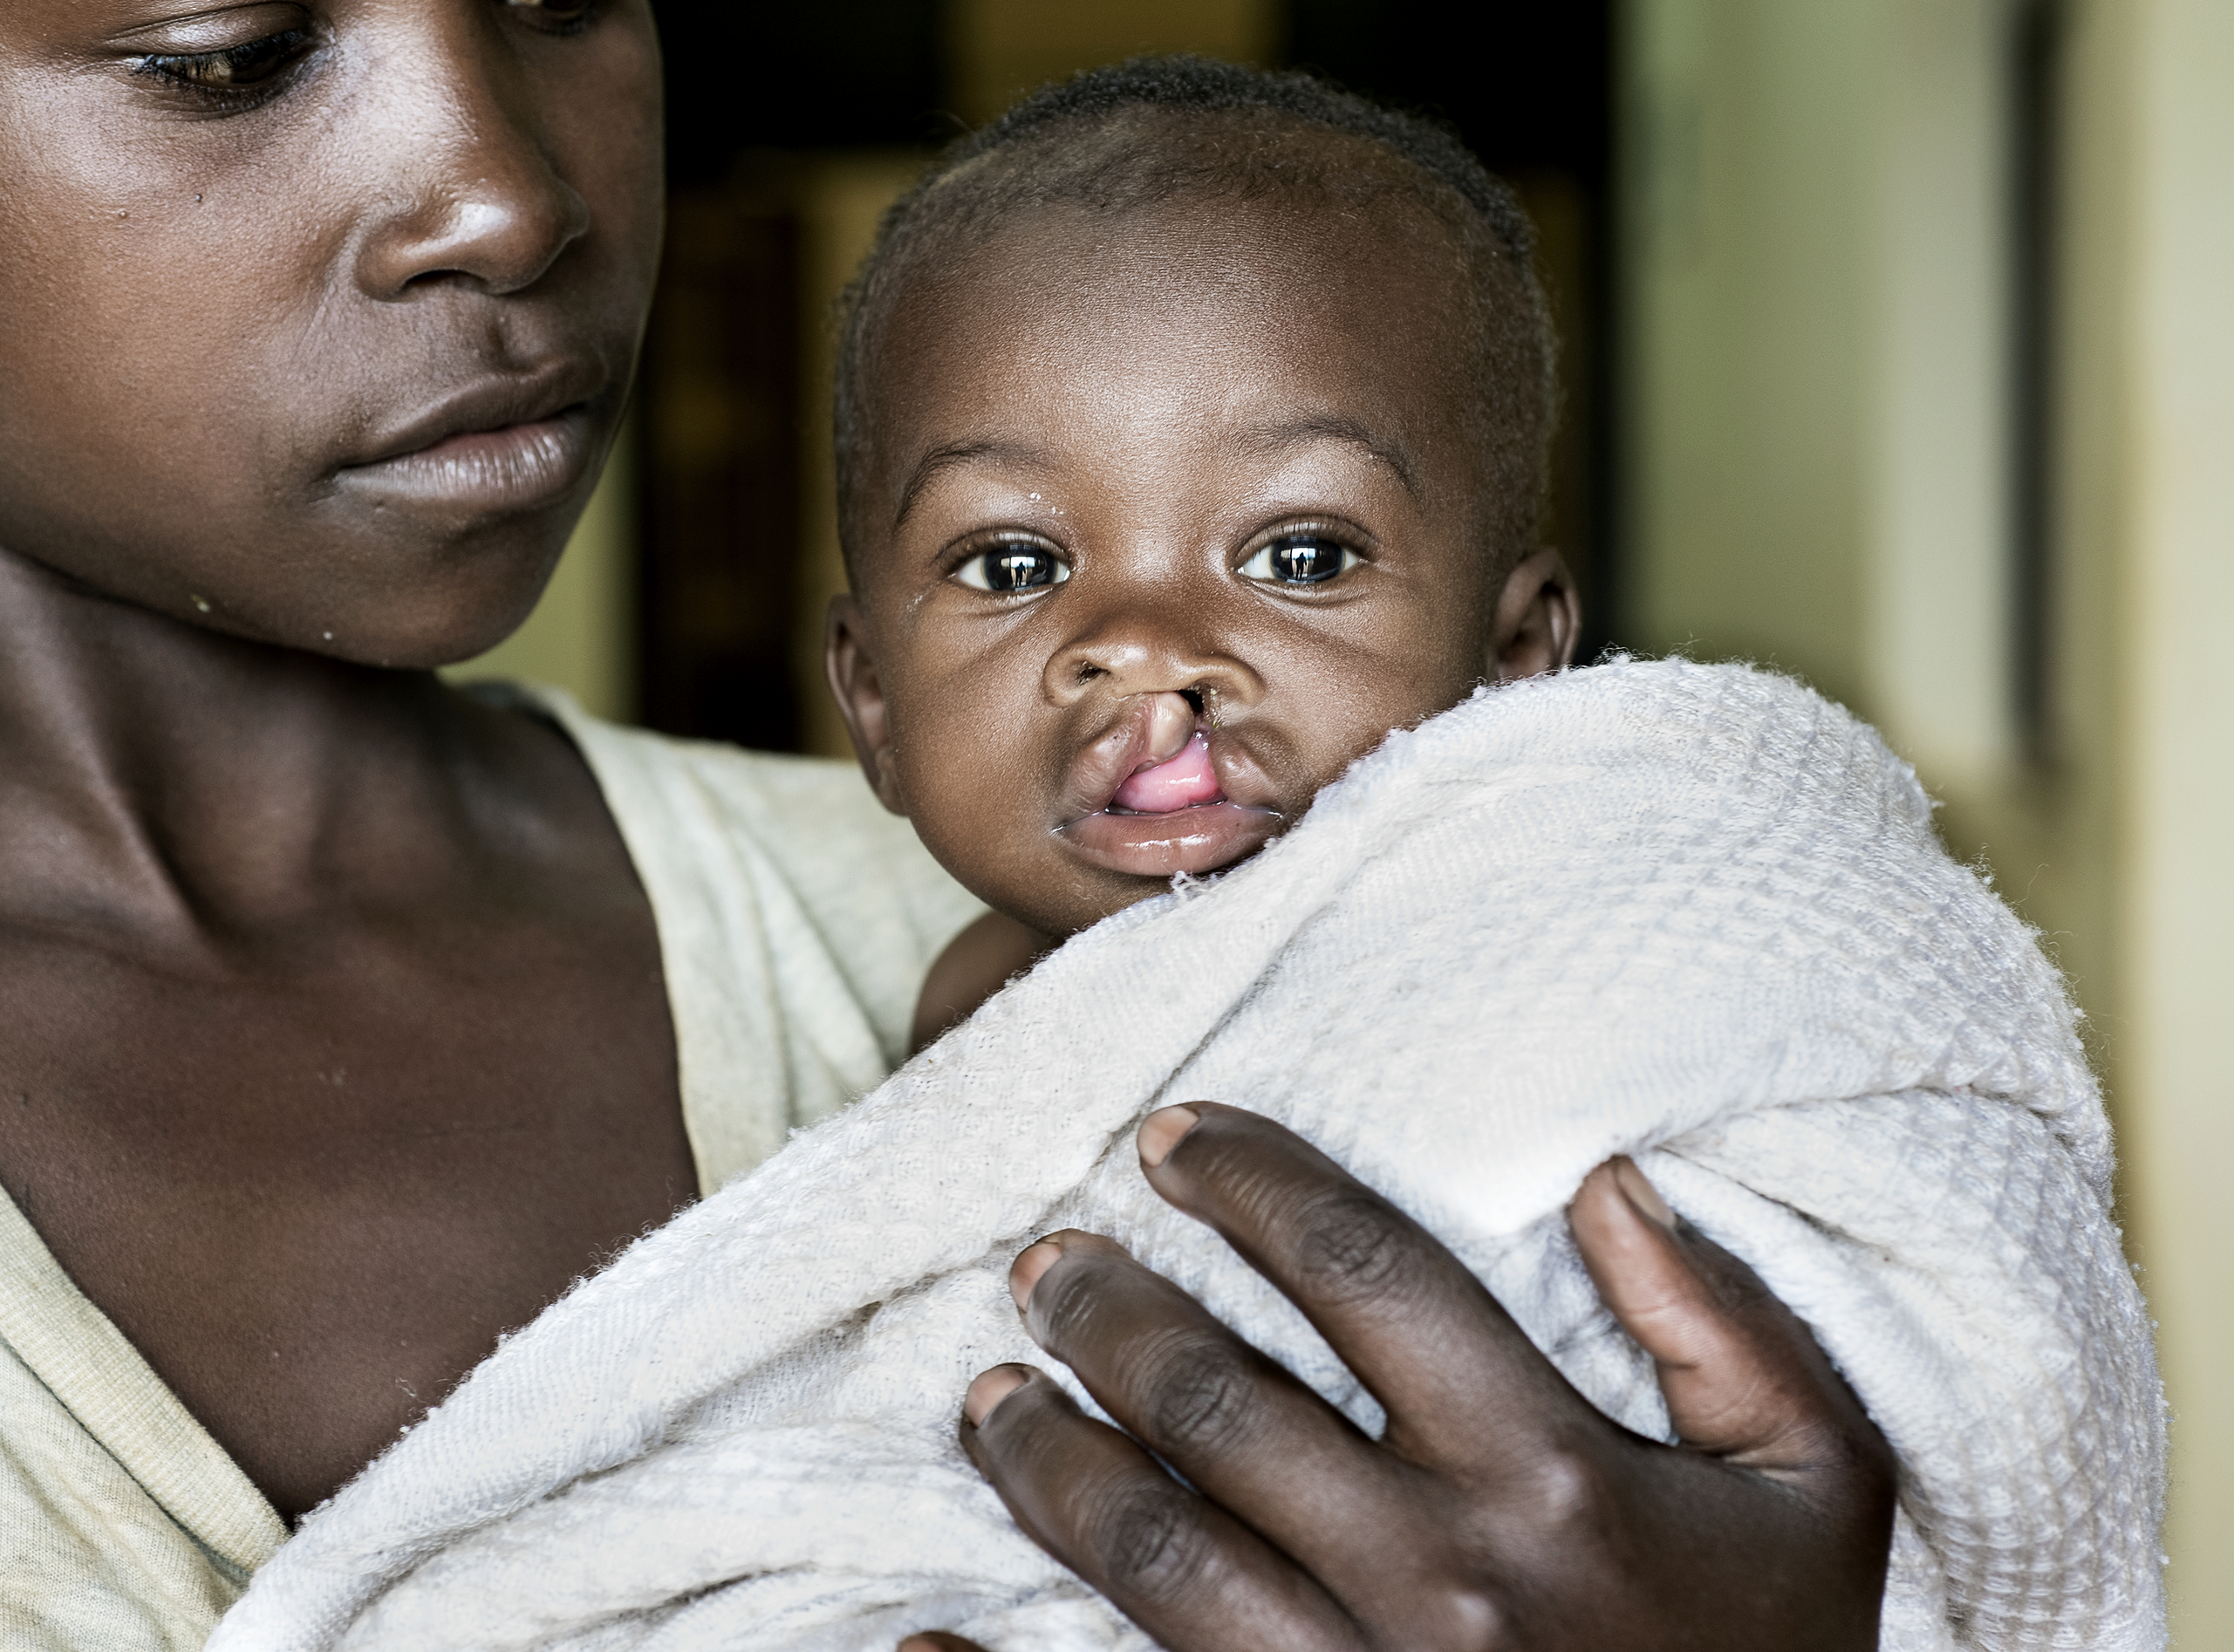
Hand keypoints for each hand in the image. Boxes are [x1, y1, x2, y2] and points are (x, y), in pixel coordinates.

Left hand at [905, 1103, 1893, 1651]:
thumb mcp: (1820, 1486)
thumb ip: (1726, 1325)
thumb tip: (1605, 1178)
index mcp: (1554, 1479)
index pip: (1365, 1276)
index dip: (1253, 1184)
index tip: (1170, 1137)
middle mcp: (1438, 1583)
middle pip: (1221, 1404)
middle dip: (1109, 1313)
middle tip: (1043, 1264)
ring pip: (1150, 1550)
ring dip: (1047, 1461)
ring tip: (987, 1397)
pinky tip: (918, 1645)